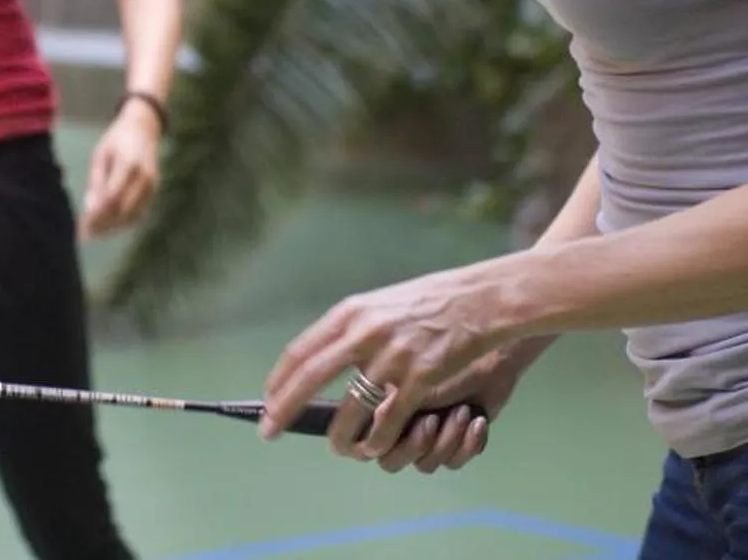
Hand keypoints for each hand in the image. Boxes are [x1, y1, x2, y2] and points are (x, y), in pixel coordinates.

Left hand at [77, 101, 161, 238]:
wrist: (144, 128)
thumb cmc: (116, 140)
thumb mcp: (101, 155)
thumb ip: (96, 181)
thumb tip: (90, 209)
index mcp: (128, 164)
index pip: (112, 197)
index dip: (97, 215)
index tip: (81, 225)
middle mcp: (144, 177)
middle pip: (123, 210)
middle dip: (103, 224)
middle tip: (85, 234)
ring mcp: (152, 185)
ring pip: (133, 215)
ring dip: (113, 227)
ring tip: (95, 233)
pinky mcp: (154, 190)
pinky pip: (140, 212)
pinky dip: (124, 222)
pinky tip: (110, 225)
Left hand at [259, 264, 507, 458]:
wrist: (481, 301)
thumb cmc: (432, 301)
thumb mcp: (382, 304)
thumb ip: (353, 330)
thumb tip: (323, 359)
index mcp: (351, 312)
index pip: (301, 350)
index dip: (279, 380)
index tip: (266, 400)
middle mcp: (364, 333)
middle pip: (309, 377)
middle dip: (283, 409)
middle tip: (268, 431)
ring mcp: (392, 357)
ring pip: (349, 409)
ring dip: (338, 435)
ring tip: (335, 446)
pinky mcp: (420, 380)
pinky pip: (388, 422)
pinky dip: (378, 440)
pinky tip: (374, 446)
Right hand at [350, 339, 542, 475]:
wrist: (485, 332)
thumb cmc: (437, 336)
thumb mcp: (399, 356)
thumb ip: (373, 387)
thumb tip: (363, 422)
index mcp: (377, 402)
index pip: (361, 441)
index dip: (367, 442)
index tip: (387, 430)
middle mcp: (398, 422)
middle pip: (391, 461)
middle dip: (414, 445)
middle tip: (430, 421)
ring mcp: (426, 433)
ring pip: (424, 464)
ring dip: (446, 440)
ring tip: (462, 411)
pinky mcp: (456, 439)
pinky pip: (454, 461)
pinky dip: (467, 443)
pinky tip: (477, 420)